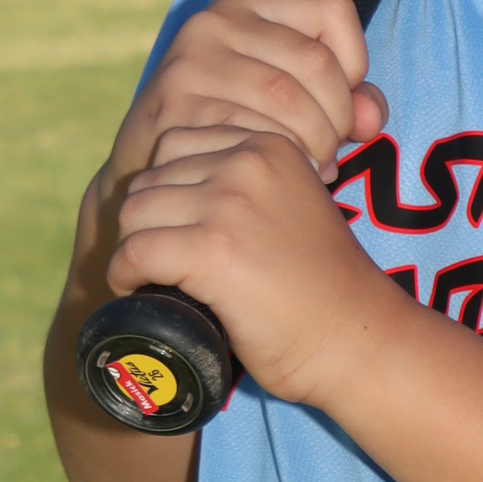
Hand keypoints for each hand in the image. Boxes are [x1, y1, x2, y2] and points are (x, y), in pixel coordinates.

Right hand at [101, 0, 385, 200]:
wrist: (151, 181)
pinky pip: (253, 135)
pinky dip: (278, 163)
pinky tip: (275, 180)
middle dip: (338, 120)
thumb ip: (346, 101)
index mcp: (245, 6)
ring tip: (309, 170)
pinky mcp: (173, 110)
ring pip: (291, 102)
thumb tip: (372, 118)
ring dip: (315, 147)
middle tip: (329, 155)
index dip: (354, 65)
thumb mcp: (290, 101)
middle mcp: (212, 23)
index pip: (334, 11)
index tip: (337, 106)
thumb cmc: (233, 135)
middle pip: (318, 63)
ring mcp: (189, 64)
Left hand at [109, 125, 411, 407]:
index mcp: (269, 144)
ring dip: (134, 247)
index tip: (181, 230)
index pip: (177, 143)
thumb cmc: (323, 285)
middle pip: (151, 176)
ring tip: (154, 276)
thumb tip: (174, 184)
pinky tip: (138, 290)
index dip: (168, 191)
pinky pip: (135, 251)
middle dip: (150, 220)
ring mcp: (229, 203)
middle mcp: (248, 162)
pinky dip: (125, 275)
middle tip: (166, 261)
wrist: (357, 338)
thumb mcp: (293, 204)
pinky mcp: (213, 250)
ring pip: (135, 211)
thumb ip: (251, 183)